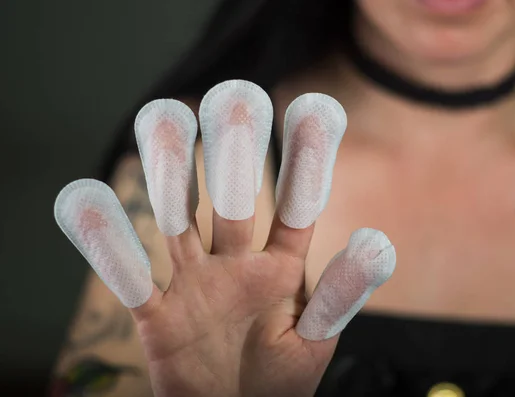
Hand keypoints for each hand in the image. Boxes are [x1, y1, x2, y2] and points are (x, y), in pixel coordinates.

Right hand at [54, 80, 395, 396]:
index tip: (312, 110)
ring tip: (162, 119)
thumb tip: (378, 243)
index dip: (304, 162)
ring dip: (168, 177)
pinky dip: (108, 245)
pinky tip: (86, 200)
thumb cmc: (278, 381)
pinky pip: (129, 277)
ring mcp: (193, 285)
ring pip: (177, 222)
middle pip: (231, 204)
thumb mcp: (316, 338)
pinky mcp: (156, 314)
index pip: (296, 208)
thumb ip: (339, 293)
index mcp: (279, 269)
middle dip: (233, 155)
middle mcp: (234, 265)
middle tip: (234, 97)